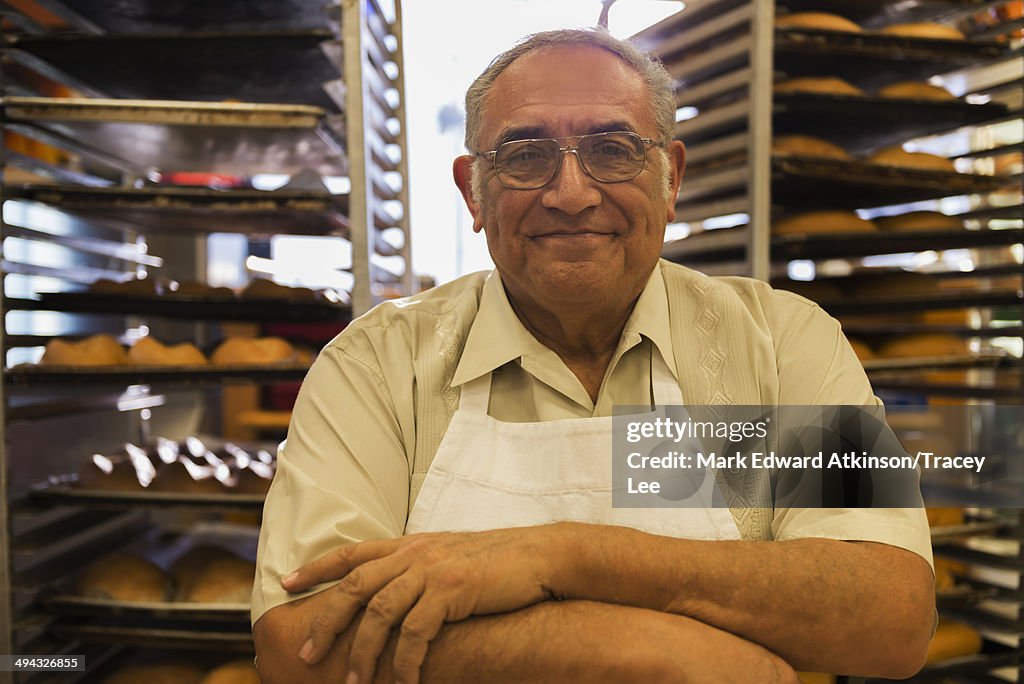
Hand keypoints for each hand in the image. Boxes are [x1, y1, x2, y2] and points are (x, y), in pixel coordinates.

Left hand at [281, 526, 562, 683]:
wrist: (536, 556)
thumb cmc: (495, 562)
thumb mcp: (447, 556)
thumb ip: (417, 568)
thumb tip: (391, 590)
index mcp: (409, 545)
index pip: (352, 554)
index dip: (316, 568)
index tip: (285, 583)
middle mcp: (414, 554)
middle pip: (355, 585)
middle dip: (326, 620)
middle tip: (306, 652)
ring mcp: (432, 570)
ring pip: (379, 612)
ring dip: (362, 651)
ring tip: (352, 683)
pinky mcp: (453, 590)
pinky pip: (416, 633)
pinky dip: (404, 661)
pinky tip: (402, 682)